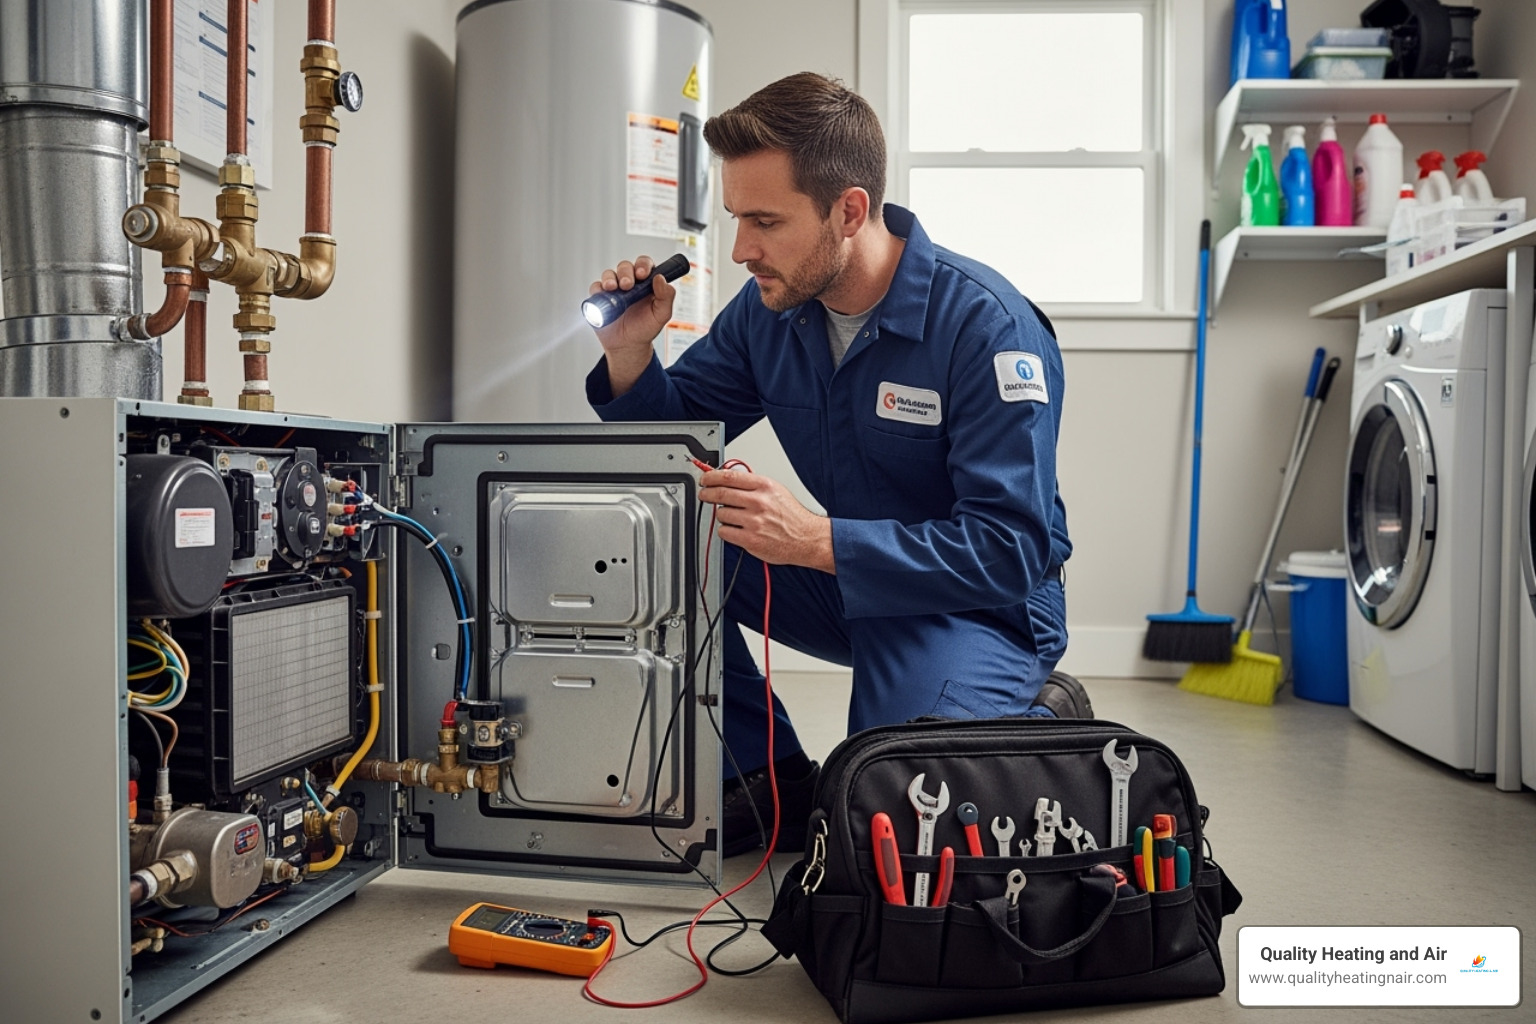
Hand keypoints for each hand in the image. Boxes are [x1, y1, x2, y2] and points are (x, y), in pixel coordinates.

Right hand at [588, 256, 675, 395]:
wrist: (628, 345)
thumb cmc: (645, 328)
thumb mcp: (661, 314)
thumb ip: (666, 297)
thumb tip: (661, 279)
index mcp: (646, 283)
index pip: (644, 264)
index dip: (643, 265)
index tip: (642, 274)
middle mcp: (629, 282)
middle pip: (625, 266)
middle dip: (625, 272)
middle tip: (627, 285)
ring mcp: (614, 289)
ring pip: (609, 274)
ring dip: (610, 278)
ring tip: (612, 288)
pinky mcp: (600, 298)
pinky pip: (595, 288)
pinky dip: (597, 289)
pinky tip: (602, 295)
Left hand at [700, 468, 834, 572]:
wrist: (806, 538)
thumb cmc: (792, 515)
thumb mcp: (776, 490)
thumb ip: (753, 484)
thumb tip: (728, 479)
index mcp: (764, 486)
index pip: (729, 477)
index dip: (711, 477)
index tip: (705, 479)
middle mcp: (758, 502)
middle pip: (721, 493)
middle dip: (707, 493)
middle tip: (704, 494)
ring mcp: (754, 522)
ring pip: (721, 514)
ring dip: (722, 514)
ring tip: (732, 516)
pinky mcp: (750, 540)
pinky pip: (724, 532)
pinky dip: (726, 530)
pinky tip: (735, 529)